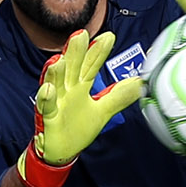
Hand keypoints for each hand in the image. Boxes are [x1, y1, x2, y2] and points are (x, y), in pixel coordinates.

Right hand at [16, 29, 144, 186]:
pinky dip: (46, 97)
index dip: (99, 51)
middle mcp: (67, 89)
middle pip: (72, 68)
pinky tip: (48, 89)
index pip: (91, 65)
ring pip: (55, 83)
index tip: (109, 36)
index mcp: (80, 86)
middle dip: (76, 52)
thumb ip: (118, 96)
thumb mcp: (102, 110)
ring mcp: (56, 102)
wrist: (60, 151)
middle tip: (81, 34)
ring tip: (60, 60)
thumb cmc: (77, 127)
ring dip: (56, 71)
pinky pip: (45, 106)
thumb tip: (140, 83)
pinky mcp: (47, 117)